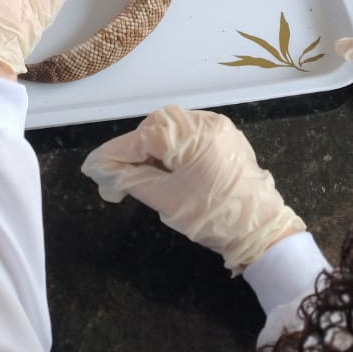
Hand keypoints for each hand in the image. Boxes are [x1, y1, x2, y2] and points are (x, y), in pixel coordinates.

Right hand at [81, 105, 303, 273]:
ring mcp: (219, 128)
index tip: (93, 167)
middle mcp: (207, 121)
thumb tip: (103, 169)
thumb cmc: (209, 215)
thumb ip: (130, 178)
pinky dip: (174, 148)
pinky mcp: (227, 139)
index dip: (115, 153)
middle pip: (157, 127)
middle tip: (119, 175)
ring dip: (154, 148)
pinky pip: (191, 135)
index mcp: (193, 133)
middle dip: (135, 149)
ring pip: (174, 130)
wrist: (259, 230)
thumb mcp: (164, 198)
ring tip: (142, 174)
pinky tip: (167, 168)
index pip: (143, 137)